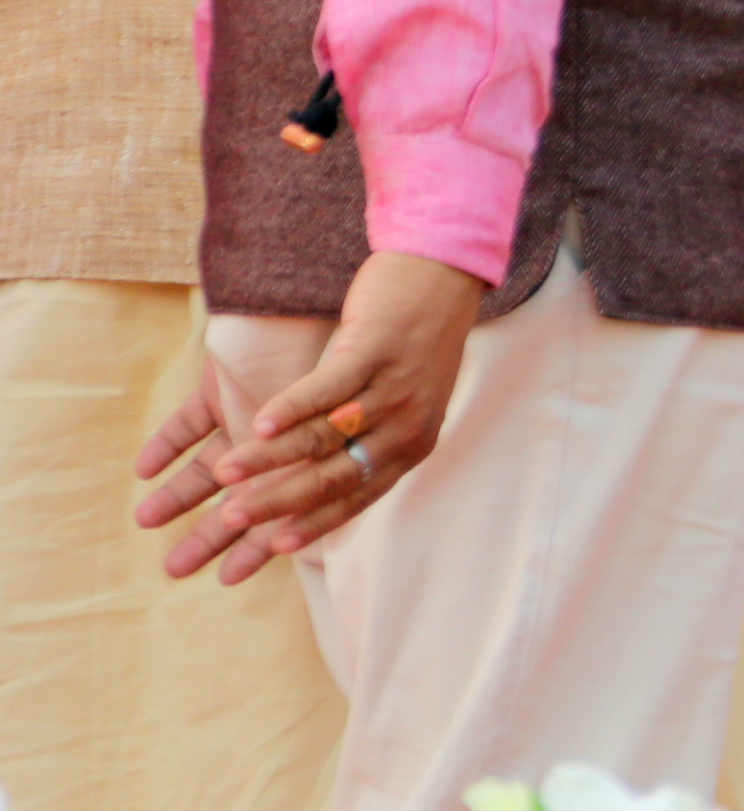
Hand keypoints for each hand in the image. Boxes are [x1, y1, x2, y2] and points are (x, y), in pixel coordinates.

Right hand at [140, 251, 480, 581]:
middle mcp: (405, 425)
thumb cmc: (410, 344)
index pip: (353, 499)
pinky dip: (291, 408)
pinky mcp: (376, 348)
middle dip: (275, 504)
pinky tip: (256, 423)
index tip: (267, 549)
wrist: (441, 273)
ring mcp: (393, 387)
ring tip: (223, 478)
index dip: (309, 525)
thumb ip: (364, 446)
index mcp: (409, 448)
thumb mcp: (400, 404)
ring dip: (268, 459)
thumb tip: (318, 489)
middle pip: (330, 477)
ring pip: (321, 437)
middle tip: (226, 525)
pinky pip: (328, 387)